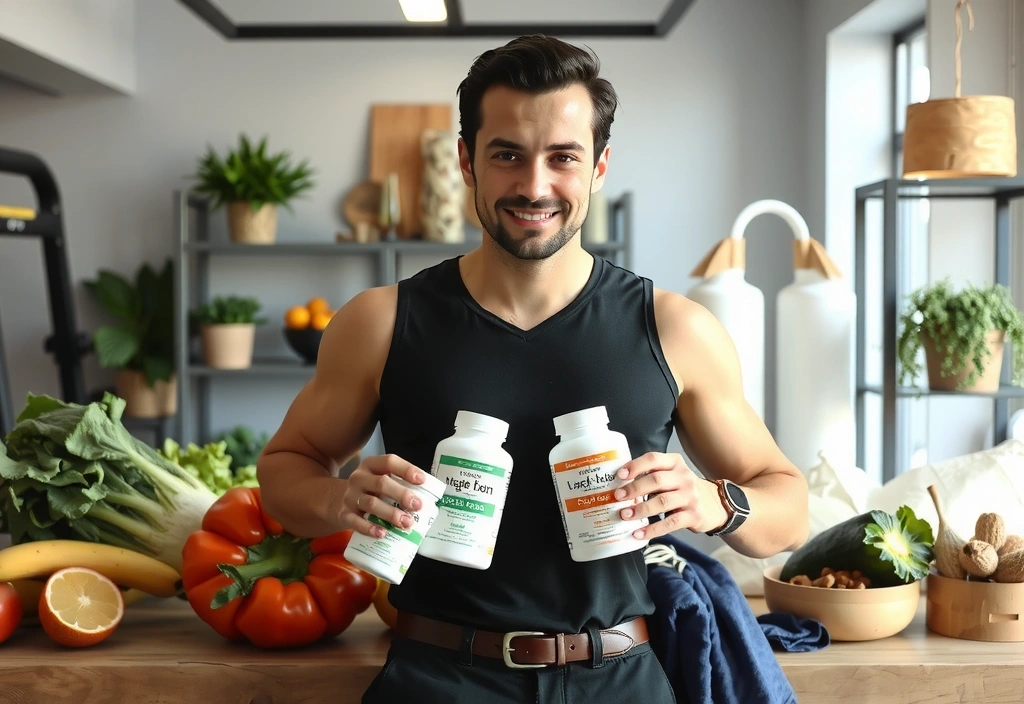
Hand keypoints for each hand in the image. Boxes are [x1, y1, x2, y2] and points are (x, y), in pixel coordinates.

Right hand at [340, 454, 427, 538]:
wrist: (337, 500)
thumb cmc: (370, 490)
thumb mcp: (380, 479)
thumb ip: (399, 483)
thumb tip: (430, 494)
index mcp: (371, 465)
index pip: (389, 462)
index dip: (406, 469)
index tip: (422, 480)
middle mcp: (359, 478)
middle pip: (381, 483)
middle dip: (401, 494)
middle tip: (418, 506)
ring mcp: (350, 496)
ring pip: (371, 504)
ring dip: (391, 514)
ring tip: (406, 523)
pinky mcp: (344, 514)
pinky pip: (355, 522)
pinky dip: (369, 528)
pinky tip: (383, 533)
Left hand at [612, 452, 727, 539]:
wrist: (715, 505)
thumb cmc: (683, 489)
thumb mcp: (672, 475)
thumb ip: (651, 476)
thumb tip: (619, 486)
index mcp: (675, 463)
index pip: (653, 459)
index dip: (635, 466)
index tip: (619, 475)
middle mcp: (684, 477)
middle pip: (656, 480)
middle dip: (635, 488)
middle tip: (618, 497)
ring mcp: (690, 497)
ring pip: (662, 501)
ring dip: (641, 509)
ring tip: (625, 515)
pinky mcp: (693, 516)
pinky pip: (670, 523)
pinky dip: (652, 529)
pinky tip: (639, 533)